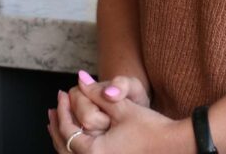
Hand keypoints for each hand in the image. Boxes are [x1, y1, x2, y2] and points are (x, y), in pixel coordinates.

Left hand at [48, 83, 186, 153]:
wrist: (171, 146)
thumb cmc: (150, 129)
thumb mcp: (123, 107)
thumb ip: (99, 93)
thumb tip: (80, 79)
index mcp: (93, 152)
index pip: (67, 129)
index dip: (64, 109)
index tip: (63, 93)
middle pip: (63, 147)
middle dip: (57, 124)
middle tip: (54, 107)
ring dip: (62, 136)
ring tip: (57, 122)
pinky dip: (74, 145)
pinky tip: (77, 135)